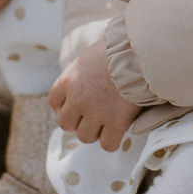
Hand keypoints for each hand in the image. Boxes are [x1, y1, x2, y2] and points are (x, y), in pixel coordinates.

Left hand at [49, 37, 140, 151]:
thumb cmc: (117, 49)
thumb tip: (86, 79)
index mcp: (69, 80)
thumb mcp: (89, 56)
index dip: (64, 106)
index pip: (54, 102)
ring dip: (94, 131)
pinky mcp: (117, 123)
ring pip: (85, 136)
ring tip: (107, 121)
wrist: (138, 53)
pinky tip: (118, 130)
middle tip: (92, 115)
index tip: (75, 106)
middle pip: (66, 124)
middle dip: (78, 121)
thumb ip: (82, 73)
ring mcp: (96, 113)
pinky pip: (108, 144)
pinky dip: (112, 140)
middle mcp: (78, 100)